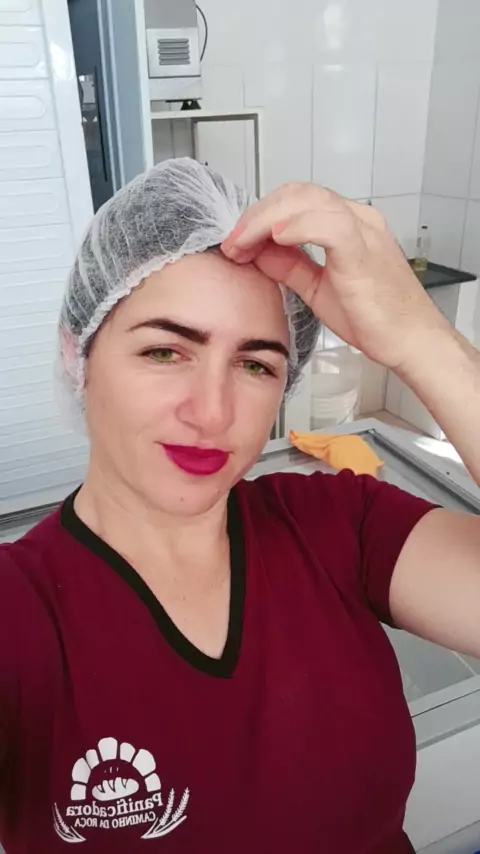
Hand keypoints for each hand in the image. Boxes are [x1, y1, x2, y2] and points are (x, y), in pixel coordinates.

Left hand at [221, 183, 442, 370]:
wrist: (411, 341)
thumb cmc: (375, 318)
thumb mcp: (318, 288)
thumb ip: (290, 267)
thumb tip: (258, 253)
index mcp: (348, 224)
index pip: (296, 201)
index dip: (260, 216)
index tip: (236, 242)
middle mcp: (357, 219)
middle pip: (296, 193)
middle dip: (256, 215)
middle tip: (232, 242)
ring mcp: (363, 231)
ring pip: (307, 201)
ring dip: (266, 219)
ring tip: (242, 243)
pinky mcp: (363, 251)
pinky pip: (327, 224)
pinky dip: (297, 226)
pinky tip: (274, 238)